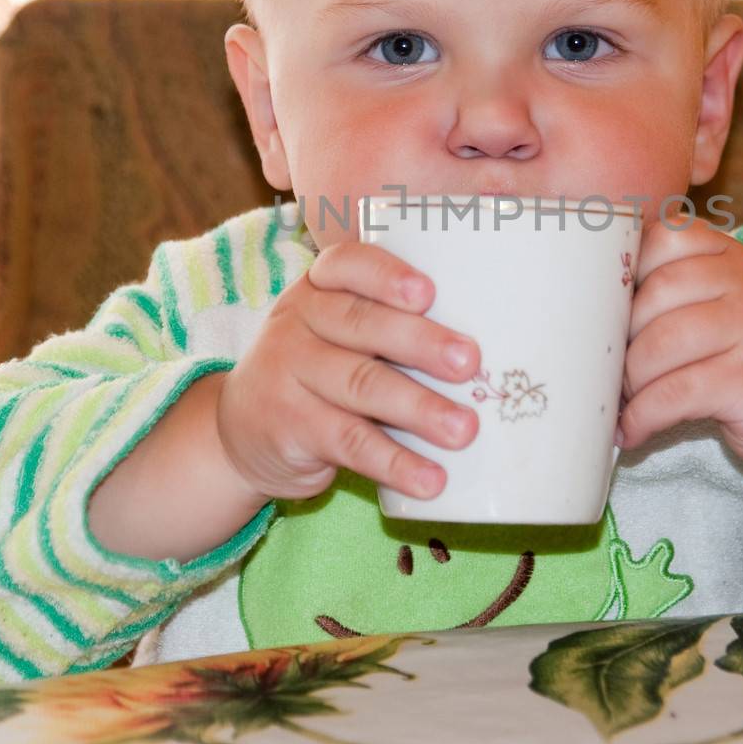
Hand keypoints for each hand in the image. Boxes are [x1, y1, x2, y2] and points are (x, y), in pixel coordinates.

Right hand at [214, 242, 481, 501]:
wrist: (238, 430)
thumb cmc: (319, 369)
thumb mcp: (337, 331)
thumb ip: (392, 322)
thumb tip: (504, 335)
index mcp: (318, 288)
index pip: (345, 264)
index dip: (386, 275)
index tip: (428, 292)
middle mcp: (298, 323)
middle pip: (361, 326)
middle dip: (421, 343)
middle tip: (471, 363)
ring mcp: (289, 376)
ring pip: (360, 386)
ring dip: (419, 409)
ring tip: (465, 430)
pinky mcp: (292, 429)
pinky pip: (349, 444)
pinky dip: (394, 462)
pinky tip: (430, 479)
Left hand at [617, 209, 742, 472]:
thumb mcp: (728, 304)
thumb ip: (679, 285)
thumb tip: (588, 302)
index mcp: (733, 258)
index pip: (666, 237)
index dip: (626, 272)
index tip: (609, 311)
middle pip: (655, 293)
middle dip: (620, 337)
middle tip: (610, 369)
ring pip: (661, 344)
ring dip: (629, 380)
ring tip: (623, 401)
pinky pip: (676, 393)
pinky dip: (643, 416)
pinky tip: (633, 430)